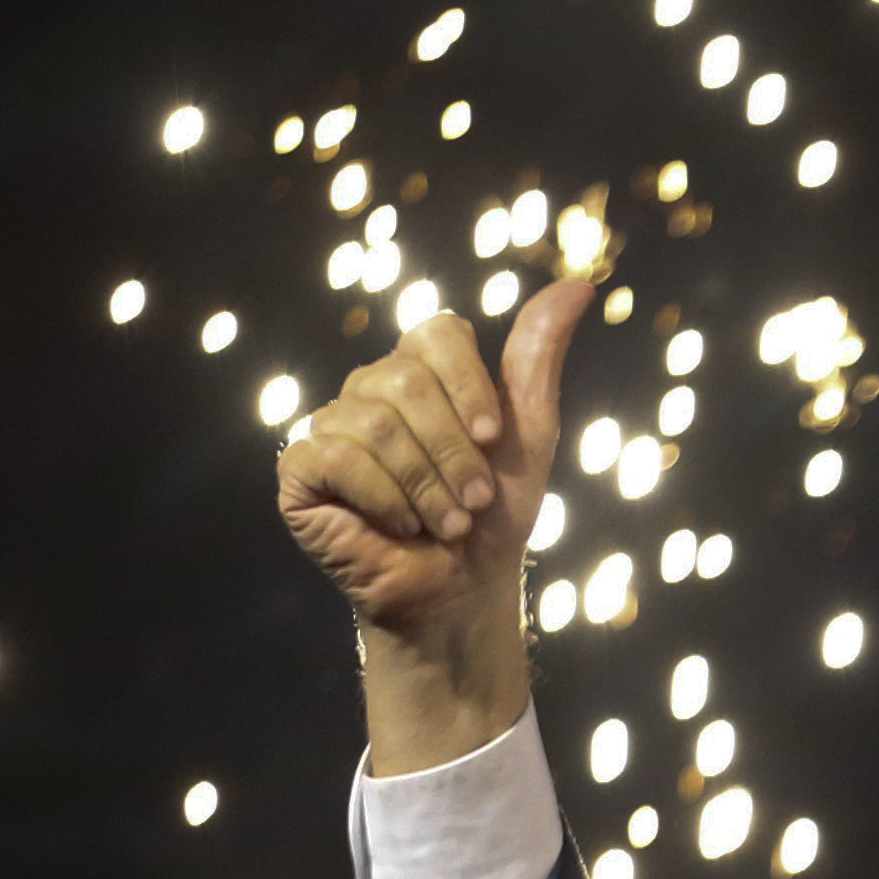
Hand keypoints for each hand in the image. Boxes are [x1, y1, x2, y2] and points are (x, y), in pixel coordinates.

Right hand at [279, 276, 592, 641]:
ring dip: (424, 484)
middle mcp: (370, 389)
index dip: (469, 387)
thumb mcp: (527, 435)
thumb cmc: (491, 517)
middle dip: (452, 452)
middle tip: (473, 501)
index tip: (493, 441)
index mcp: (419, 371)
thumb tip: (578, 286)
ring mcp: (329, 426)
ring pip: (374, 422)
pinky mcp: (301, 470)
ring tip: (445, 524)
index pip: (437, 333)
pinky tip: (399, 527)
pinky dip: (382, 499)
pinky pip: (336, 456)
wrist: (461, 592)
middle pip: (405, 380)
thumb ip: (539, 358)